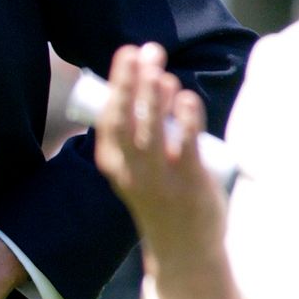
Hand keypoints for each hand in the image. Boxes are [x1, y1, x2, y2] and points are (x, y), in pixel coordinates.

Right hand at [91, 44, 224, 264]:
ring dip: (154, 97)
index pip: (109, 115)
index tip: (126, 52)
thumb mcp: (132, 169)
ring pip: (153, 130)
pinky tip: (186, 98)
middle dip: (131, 81)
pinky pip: (186, 146)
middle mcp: (130, 169)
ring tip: (160, 70)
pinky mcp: (189, 183)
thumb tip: (148, 84)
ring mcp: (160, 177)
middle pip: (126, 118)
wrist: (182, 248)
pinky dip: (186, 120)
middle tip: (142, 50)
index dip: (117, 81)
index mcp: (112, 163)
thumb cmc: (158, 199)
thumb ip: (137, 134)